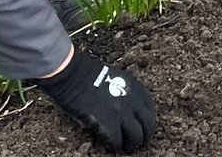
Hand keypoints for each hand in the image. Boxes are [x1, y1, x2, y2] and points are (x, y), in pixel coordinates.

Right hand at [34, 47, 157, 152]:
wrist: (72, 74)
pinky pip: (117, 140)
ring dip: (132, 144)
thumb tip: (124, 106)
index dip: (147, 119)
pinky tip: (112, 146)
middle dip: (145, 135)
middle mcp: (132, 100)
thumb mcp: (115, 76)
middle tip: (139, 142)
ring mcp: (121, 112)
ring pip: (137, 135)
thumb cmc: (86, 73)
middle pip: (148, 124)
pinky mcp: (108, 123)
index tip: (143, 126)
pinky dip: (116, 145)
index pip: (149, 108)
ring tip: (127, 147)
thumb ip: (123, 90)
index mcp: (134, 86)